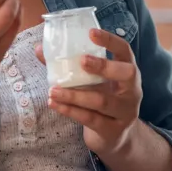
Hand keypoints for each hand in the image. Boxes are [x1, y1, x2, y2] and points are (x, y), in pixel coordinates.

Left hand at [35, 28, 142, 156]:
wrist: (114, 136)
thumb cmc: (100, 98)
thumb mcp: (91, 81)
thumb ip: (68, 65)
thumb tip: (39, 49)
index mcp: (127, 71)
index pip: (124, 50)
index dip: (110, 41)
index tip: (91, 33)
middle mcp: (132, 90)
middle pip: (126, 74)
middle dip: (104, 66)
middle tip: (81, 61)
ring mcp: (125, 111)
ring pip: (102, 101)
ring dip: (74, 95)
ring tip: (53, 90)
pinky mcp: (113, 130)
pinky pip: (91, 119)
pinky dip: (70, 111)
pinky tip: (54, 104)